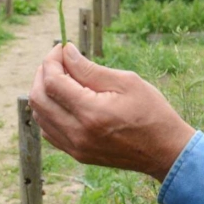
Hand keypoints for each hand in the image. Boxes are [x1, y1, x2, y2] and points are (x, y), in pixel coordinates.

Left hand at [28, 43, 195, 179]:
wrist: (165, 151)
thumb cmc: (152, 112)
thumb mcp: (126, 82)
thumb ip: (89, 68)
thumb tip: (65, 52)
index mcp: (91, 113)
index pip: (52, 82)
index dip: (51, 61)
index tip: (62, 48)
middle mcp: (77, 133)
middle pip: (38, 99)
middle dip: (43, 74)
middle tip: (58, 61)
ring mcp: (75, 147)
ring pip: (40, 116)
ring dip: (43, 93)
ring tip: (62, 78)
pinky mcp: (78, 155)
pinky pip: (49, 132)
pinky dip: (49, 112)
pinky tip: (65, 100)